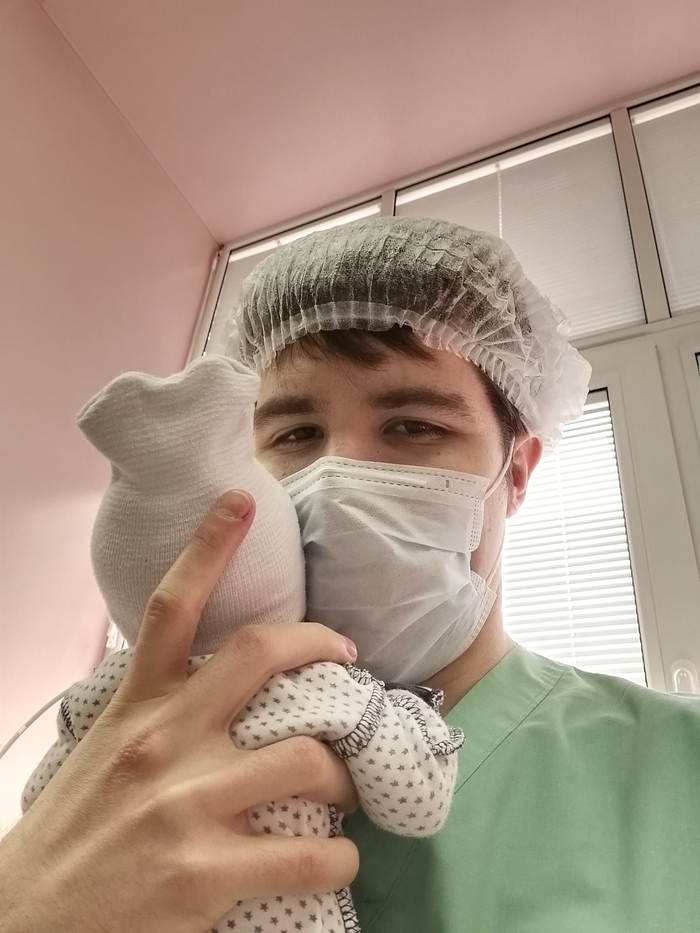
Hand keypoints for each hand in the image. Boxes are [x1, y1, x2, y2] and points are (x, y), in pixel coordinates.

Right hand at [0, 490, 358, 932]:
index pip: (171, 609)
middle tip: (346, 658)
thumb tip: (211, 681)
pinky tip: (335, 857)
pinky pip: (310, 852)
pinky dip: (339, 855)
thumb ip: (155, 711)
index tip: (240, 501)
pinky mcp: (206, 875)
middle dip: (319, 645)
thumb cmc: (75, 832)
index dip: (208, 547)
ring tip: (348, 783)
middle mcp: (162, 742)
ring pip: (305, 758)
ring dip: (343, 770)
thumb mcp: (105, 751)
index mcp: (135, 708)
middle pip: (258, 656)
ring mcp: (186, 806)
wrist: (26, 926)